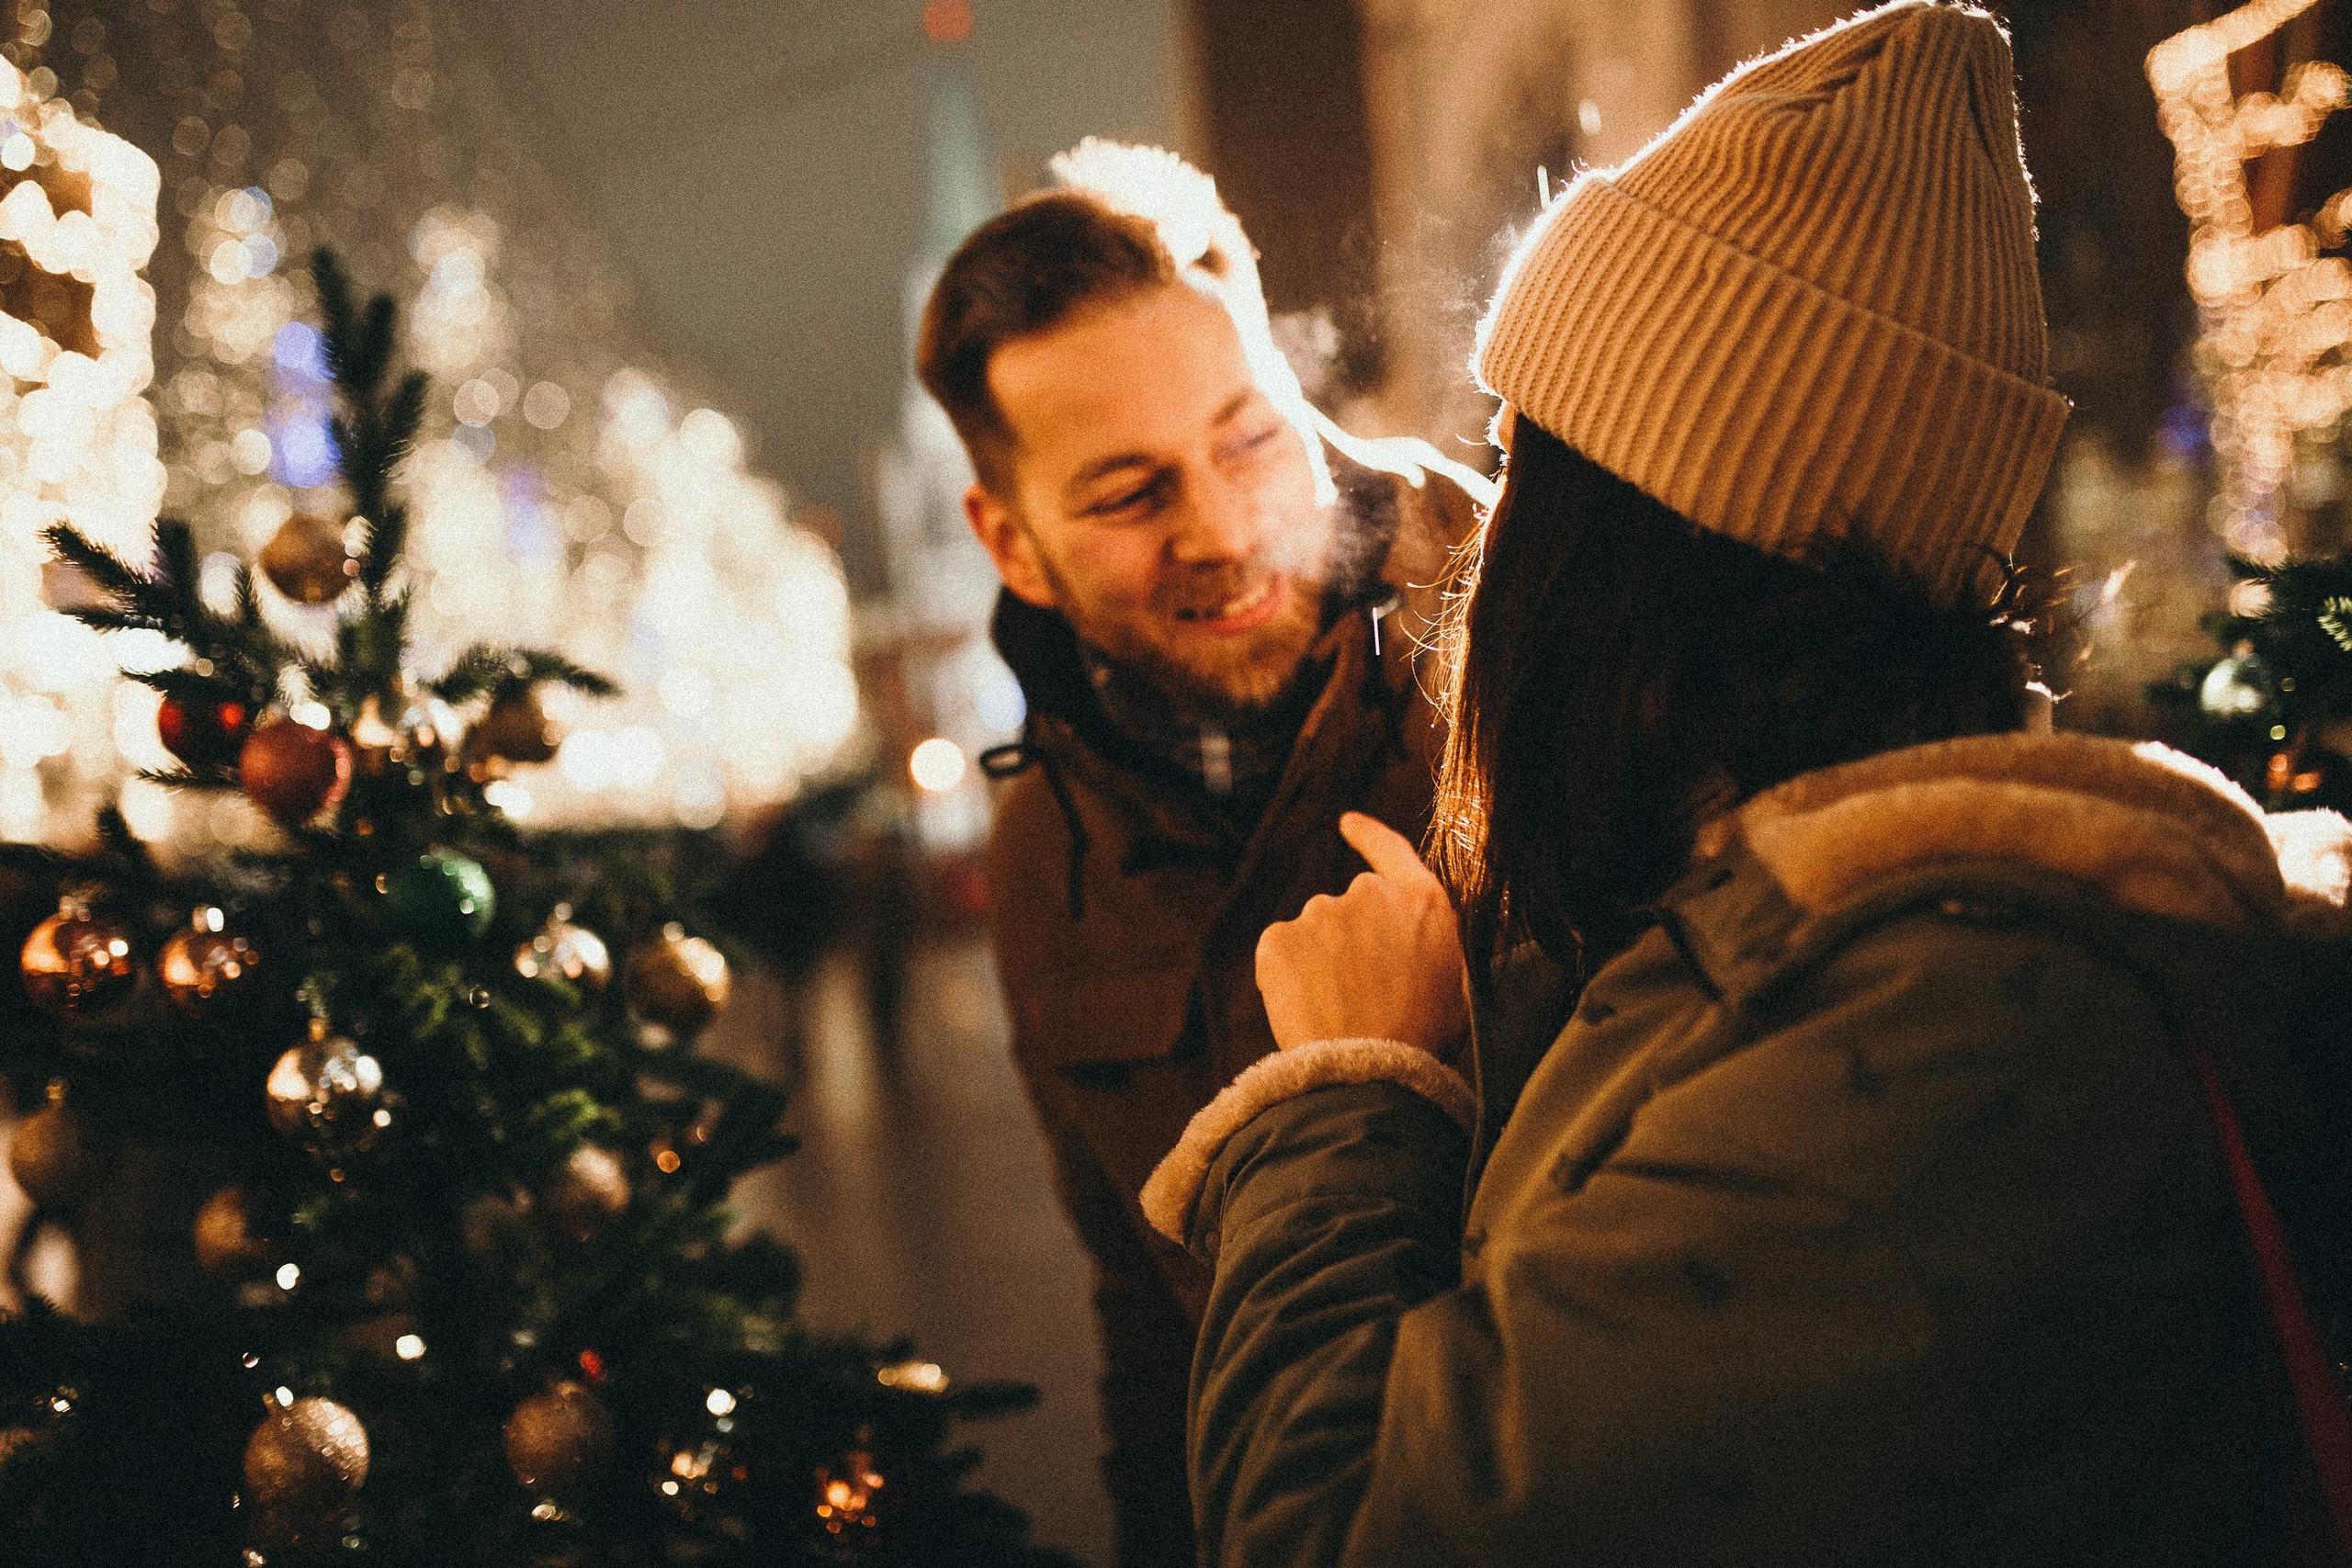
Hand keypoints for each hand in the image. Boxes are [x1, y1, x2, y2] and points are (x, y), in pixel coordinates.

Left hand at [1256, 812, 1468, 1054]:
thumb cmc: (1423, 1039)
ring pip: (1313, 936)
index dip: (1369, 836)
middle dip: (1349, 943)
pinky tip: (1307, 1013)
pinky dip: (1286, 980)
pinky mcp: (1278, 938)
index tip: (1347, 822)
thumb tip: (1412, 945)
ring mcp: (1320, 912)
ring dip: (1318, 965)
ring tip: (1338, 1013)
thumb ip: (1430, 946)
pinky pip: (1279, 955)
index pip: (1393, 852)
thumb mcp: (1455, 984)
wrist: (1371, 1072)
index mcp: (1422, 902)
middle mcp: (1369, 894)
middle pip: (1349, 909)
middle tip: (1361, 996)